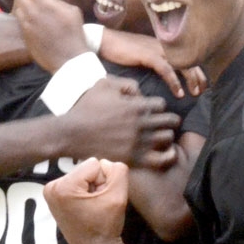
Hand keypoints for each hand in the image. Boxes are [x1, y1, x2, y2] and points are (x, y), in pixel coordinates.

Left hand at [12, 0, 88, 72]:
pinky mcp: (24, 35)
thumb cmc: (75, 34)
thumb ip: (58, 2)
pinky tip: (32, 25)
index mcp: (47, 4)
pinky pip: (19, 21)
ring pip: (17, 8)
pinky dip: (24, 20)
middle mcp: (33, 12)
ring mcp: (26, 24)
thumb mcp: (74, 12)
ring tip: (32, 14)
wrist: (69, 58)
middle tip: (35, 3)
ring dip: (24, 9)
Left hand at [44, 157, 128, 243]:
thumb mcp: (118, 195)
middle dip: (97, 184)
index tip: (101, 202)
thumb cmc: (106, 226)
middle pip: (87, 168)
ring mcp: (50, 192)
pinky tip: (85, 207)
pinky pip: (77, 181)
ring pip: (83, 174)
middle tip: (97, 206)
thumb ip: (118, 170)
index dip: (105, 181)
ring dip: (92, 188)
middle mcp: (51, 187)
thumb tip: (106, 163)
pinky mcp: (53, 195)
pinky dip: (85, 192)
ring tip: (92, 208)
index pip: (95, 164)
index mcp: (63, 187)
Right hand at [59, 77, 181, 169]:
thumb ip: (127, 84)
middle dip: (168, 120)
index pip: (162, 104)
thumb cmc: (87, 108)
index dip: (157, 106)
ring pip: (168, 138)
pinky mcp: (134, 158)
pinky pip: (162, 159)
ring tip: (160, 137)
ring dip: (166, 136)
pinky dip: (166, 155)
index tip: (151, 111)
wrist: (72, 134)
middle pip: (171, 121)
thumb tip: (141, 93)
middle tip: (161, 123)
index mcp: (136, 106)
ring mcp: (139, 143)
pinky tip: (162, 151)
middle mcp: (141, 124)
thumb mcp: (105, 85)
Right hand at [101, 29, 208, 97]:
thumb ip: (156, 61)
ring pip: (183, 64)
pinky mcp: (148, 55)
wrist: (106, 41)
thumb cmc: (122, 50)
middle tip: (202, 91)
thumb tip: (164, 73)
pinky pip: (167, 69)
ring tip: (194, 93)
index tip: (202, 85)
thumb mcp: (144, 55)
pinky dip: (174, 81)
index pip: (188, 57)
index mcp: (165, 46)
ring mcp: (157, 49)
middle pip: (190, 60)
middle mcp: (165, 46)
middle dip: (199, 77)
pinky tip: (178, 93)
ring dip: (191, 80)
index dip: (197, 71)